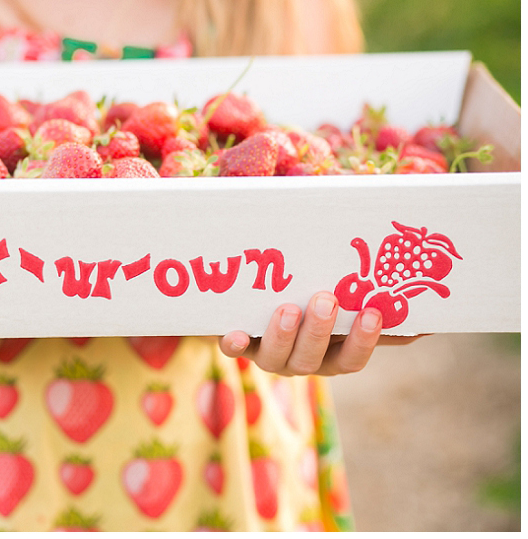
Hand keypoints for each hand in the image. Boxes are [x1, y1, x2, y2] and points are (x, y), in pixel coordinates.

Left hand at [218, 291, 383, 375]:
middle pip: (312, 360)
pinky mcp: (235, 344)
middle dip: (320, 332)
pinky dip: (234, 344)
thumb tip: (428, 310)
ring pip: (276, 358)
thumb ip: (374, 308)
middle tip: (326, 300)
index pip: (352, 359)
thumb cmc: (308, 301)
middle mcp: (299, 362)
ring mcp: (267, 355)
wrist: (250, 302)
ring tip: (289, 308)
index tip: (372, 313)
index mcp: (330, 355)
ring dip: (283, 335)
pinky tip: (234, 334)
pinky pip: (233, 351)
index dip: (363, 341)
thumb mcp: (342, 305)